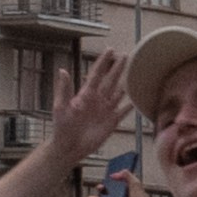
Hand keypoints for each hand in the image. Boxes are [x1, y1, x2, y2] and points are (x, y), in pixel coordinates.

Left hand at [45, 47, 129, 168]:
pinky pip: (123, 111)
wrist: (69, 147)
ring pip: (118, 93)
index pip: (97, 74)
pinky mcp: (111, 122)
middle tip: (126, 55)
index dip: (103, 62)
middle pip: (110, 80)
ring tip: (133, 73)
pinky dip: (130, 106)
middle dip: (118, 68)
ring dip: (125, 83)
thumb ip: (64, 89)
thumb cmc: (62, 127)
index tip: (110, 50)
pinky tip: (135, 100)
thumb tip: (62, 70)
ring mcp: (105, 110)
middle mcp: (97, 100)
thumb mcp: (61, 107)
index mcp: (86, 94)